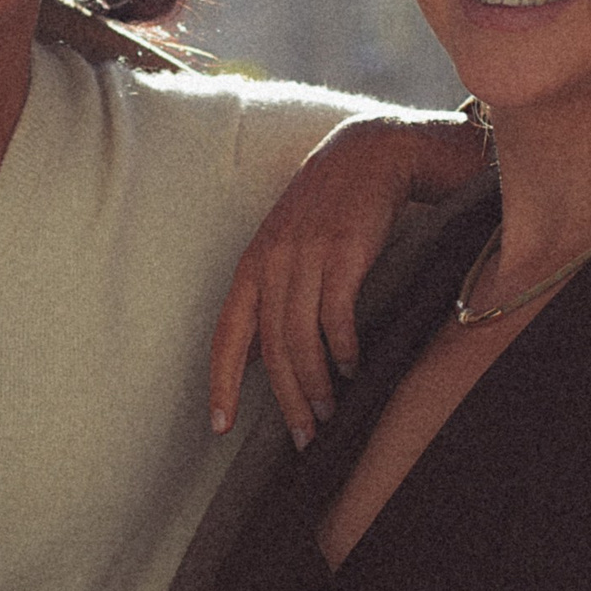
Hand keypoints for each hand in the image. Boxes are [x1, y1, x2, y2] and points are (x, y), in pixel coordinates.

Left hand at [209, 111, 489, 445]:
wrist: (371, 153)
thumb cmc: (330, 208)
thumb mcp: (287, 248)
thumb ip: (271, 296)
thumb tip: (257, 354)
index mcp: (252, 266)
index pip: (227, 335)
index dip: (221, 382)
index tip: (219, 426)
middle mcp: (272, 262)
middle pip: (272, 348)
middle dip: (286, 399)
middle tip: (304, 437)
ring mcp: (307, 256)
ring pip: (302, 338)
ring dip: (317, 383)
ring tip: (330, 411)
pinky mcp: (344, 252)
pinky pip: (337, 315)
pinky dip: (343, 348)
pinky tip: (352, 366)